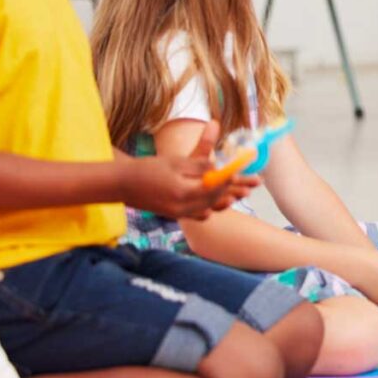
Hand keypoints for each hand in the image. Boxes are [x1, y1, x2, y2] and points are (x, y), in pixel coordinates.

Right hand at [120, 120, 259, 218]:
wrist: (123, 184)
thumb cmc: (148, 168)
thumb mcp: (175, 162)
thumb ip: (198, 166)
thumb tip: (219, 167)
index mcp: (184, 192)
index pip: (215, 187)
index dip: (232, 179)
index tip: (246, 172)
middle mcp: (183, 207)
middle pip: (217, 199)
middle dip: (237, 190)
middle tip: (255, 184)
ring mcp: (179, 213)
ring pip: (210, 208)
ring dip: (226, 199)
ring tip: (243, 193)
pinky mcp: (175, 215)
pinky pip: (198, 214)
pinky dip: (210, 207)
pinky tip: (218, 203)